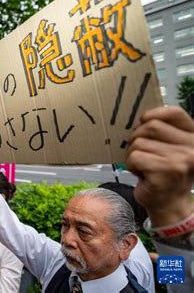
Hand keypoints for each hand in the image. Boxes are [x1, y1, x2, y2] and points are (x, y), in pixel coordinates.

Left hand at [126, 106, 193, 226]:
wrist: (170, 205)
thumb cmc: (166, 174)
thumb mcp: (172, 148)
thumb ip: (163, 131)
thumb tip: (141, 118)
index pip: (175, 113)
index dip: (154, 114)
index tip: (143, 122)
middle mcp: (193, 147)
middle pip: (151, 126)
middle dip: (137, 138)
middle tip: (141, 153)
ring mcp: (181, 159)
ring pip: (139, 143)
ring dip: (134, 155)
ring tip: (145, 167)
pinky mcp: (165, 171)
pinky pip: (134, 157)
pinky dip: (131, 166)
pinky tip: (143, 175)